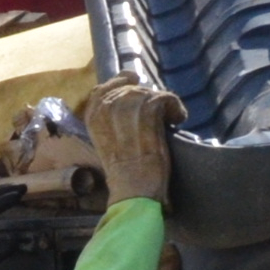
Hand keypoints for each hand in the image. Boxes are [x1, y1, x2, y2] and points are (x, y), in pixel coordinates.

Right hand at [82, 78, 180, 207]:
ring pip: (148, 93)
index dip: (119, 83)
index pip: (102, 89)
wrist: (133, 187)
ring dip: (163, 103)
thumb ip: (112, 122)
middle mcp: (106, 108)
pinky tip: (178, 120)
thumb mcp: (108, 143)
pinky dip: (175, 108)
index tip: (134, 82)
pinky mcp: (147, 110)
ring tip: (170, 118)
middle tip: (159, 112)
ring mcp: (126, 107)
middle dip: (146, 98)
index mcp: (92, 117)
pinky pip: (165, 98)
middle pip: (129, 89)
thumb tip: (131, 103)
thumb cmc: (123, 173)